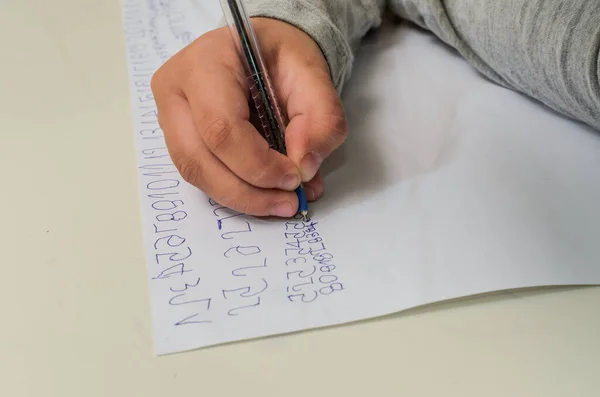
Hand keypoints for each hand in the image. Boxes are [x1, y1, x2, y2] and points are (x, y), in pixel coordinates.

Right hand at [151, 18, 346, 216]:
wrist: (264, 51)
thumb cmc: (282, 58)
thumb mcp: (315, 77)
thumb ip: (321, 119)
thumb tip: (303, 167)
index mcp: (205, 63)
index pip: (221, 128)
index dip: (258, 165)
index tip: (294, 178)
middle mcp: (175, 90)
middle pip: (198, 158)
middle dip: (247, 192)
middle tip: (288, 203)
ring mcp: (169, 115)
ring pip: (195, 173)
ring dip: (240, 198)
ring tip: (280, 203)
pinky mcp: (176, 136)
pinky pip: (200, 174)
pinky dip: (234, 191)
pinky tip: (264, 194)